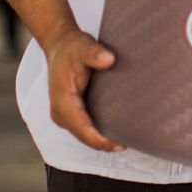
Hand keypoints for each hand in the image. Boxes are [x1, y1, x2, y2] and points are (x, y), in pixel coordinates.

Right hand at [45, 29, 123, 151]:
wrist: (60, 46)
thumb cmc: (72, 47)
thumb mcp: (83, 46)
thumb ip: (94, 53)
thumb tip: (108, 59)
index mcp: (63, 101)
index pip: (82, 128)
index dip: (100, 140)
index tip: (119, 145)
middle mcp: (61, 113)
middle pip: (84, 137)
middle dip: (104, 144)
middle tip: (131, 144)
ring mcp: (64, 115)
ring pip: (84, 135)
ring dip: (102, 140)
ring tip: (128, 140)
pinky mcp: (70, 113)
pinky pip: (85, 128)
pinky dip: (98, 133)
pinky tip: (117, 131)